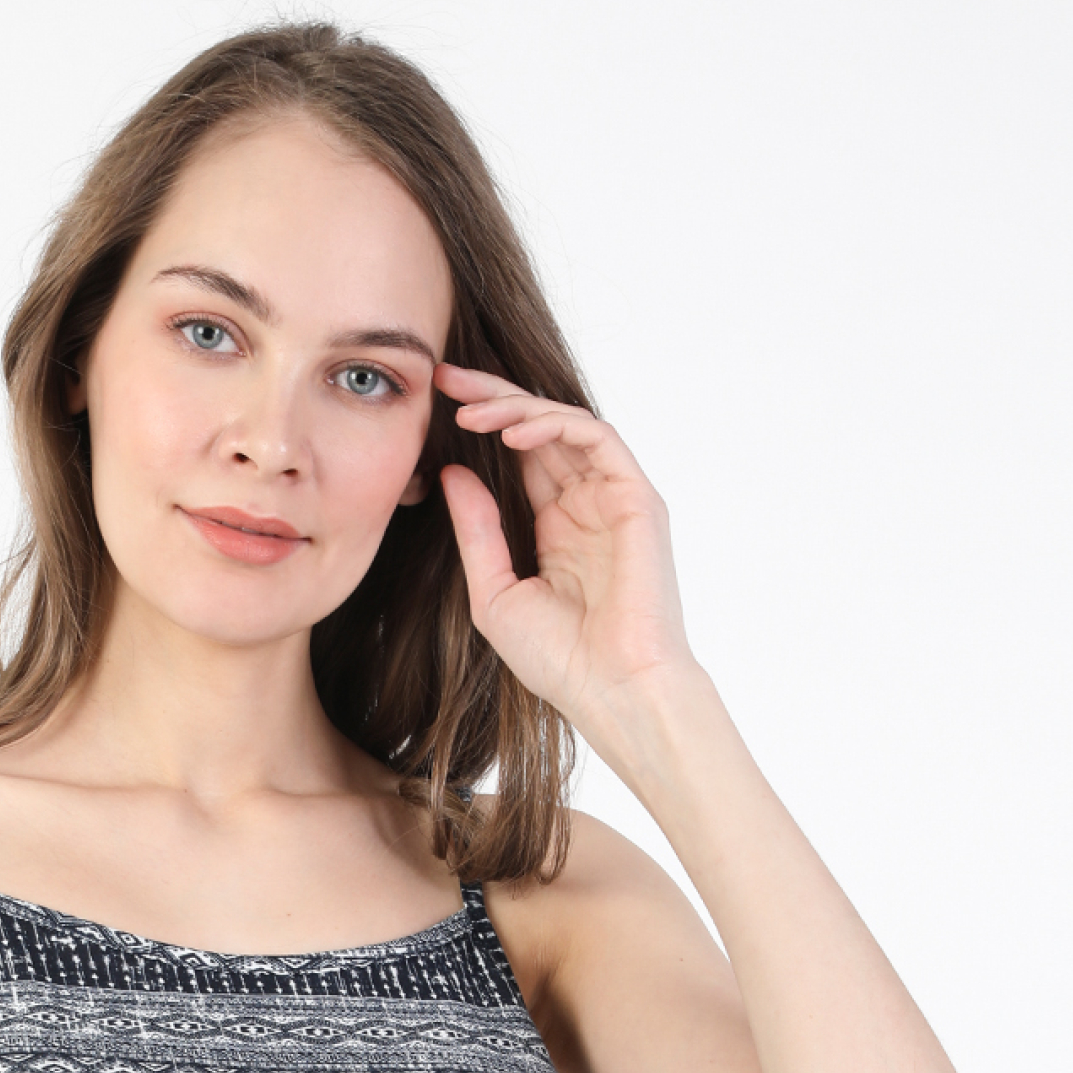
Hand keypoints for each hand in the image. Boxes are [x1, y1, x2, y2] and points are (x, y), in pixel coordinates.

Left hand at [434, 363, 698, 750]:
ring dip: (516, 407)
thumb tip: (453, 472)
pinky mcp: (637, 498)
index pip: (518, 456)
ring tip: (469, 408)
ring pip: (564, 425)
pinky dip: (553, 424)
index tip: (434, 405)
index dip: (481, 424)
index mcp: (556, 528)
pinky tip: (512, 429)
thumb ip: (477, 532)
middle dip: (491, 398)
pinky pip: (595, 438)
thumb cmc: (560, 661)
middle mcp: (587, 506)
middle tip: (444, 378)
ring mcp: (614, 499)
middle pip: (538, 429)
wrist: (613, 693)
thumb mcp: (495, 594)